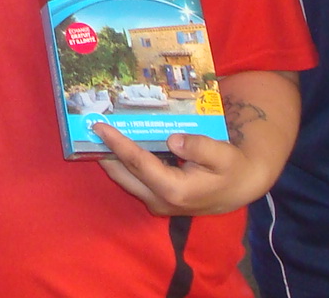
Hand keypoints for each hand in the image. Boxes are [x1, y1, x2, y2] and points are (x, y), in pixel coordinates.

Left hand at [94, 123, 275, 215]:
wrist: (240, 187)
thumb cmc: (232, 169)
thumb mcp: (224, 155)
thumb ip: (201, 147)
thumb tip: (174, 140)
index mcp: (174, 190)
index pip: (138, 163)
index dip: (117, 143)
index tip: (99, 126)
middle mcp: (160, 200)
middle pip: (123, 173)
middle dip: (104, 151)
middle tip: (88, 126)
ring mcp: (157, 202)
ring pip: (125, 178)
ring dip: (111, 157)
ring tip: (97, 133)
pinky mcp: (157, 199)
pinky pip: (133, 179)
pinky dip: (123, 162)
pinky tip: (117, 143)